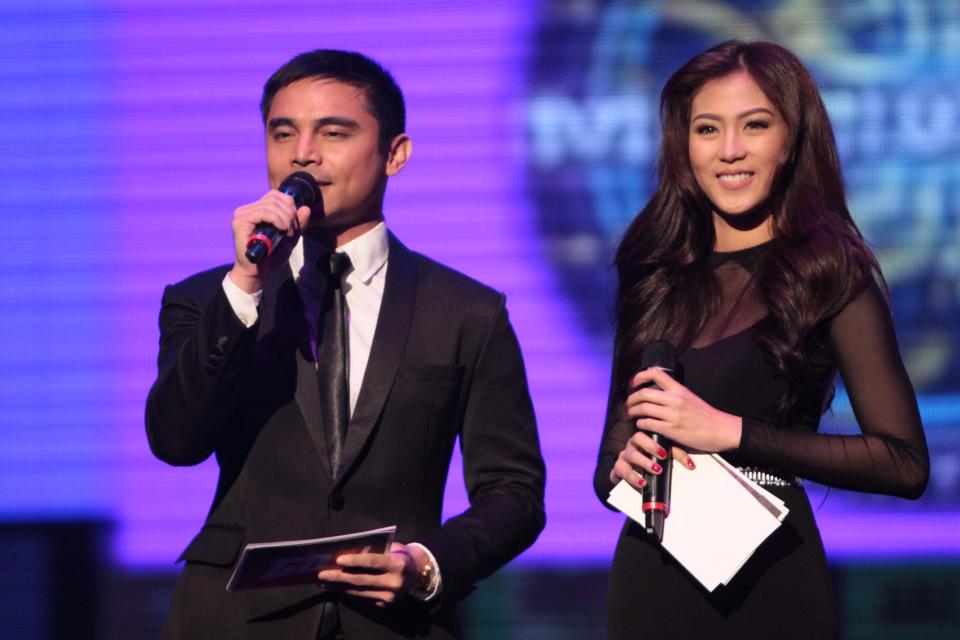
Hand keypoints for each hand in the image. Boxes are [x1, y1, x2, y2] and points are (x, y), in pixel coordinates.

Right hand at [228, 190, 311, 292]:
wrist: (258, 272)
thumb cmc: (272, 256)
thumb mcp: (291, 237)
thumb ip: (299, 223)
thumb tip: (306, 208)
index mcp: (257, 209)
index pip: (276, 195)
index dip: (290, 206)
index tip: (295, 224)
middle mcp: (248, 209)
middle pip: (275, 198)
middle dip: (290, 214)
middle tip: (293, 231)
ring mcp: (242, 214)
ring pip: (271, 204)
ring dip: (286, 219)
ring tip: (288, 233)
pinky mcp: (240, 221)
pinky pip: (263, 212)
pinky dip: (277, 219)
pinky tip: (282, 229)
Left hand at [317, 542, 425, 606]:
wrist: (417, 572)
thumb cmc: (400, 555)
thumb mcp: (392, 548)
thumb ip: (374, 551)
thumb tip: (348, 555)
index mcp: (397, 564)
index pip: (372, 562)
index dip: (354, 561)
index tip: (337, 560)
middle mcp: (394, 582)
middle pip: (361, 580)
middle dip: (339, 577)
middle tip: (322, 574)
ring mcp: (390, 596)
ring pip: (359, 591)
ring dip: (339, 586)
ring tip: (324, 581)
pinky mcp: (385, 604)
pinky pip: (363, 597)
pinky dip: (348, 592)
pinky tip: (337, 587)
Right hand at [610, 432, 694, 490]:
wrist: (636, 471)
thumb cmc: (653, 458)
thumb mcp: (667, 454)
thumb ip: (678, 455)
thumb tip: (691, 465)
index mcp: (644, 437)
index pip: (648, 431)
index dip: (654, 442)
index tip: (664, 454)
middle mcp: (633, 443)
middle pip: (636, 438)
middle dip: (649, 447)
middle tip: (661, 459)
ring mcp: (625, 455)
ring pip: (629, 454)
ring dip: (643, 462)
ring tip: (656, 470)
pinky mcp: (619, 467)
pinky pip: (620, 469)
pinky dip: (632, 476)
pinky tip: (642, 482)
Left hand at [624, 367, 741, 453]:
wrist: (722, 429)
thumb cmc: (706, 416)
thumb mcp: (690, 399)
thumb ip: (674, 396)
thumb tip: (656, 396)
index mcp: (679, 389)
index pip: (656, 374)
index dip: (640, 376)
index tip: (632, 383)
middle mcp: (675, 399)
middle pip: (644, 393)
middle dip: (631, 399)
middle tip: (627, 405)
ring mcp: (673, 414)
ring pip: (643, 408)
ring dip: (632, 412)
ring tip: (630, 415)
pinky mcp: (672, 429)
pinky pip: (648, 424)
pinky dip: (640, 424)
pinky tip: (641, 425)